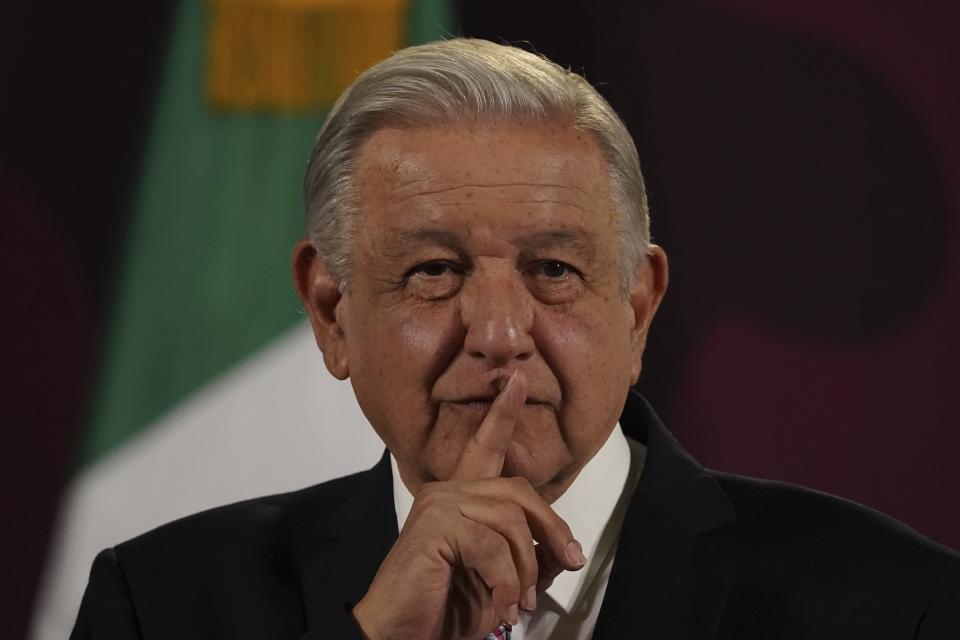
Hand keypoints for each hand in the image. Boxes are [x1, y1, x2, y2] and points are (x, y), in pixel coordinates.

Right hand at [352, 371, 585, 639]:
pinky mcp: (435, 526)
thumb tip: (566, 551)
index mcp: (459, 499)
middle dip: (552, 529)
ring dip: (526, 570)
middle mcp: (446, 493)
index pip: (484, 447)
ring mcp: (438, 506)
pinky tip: (502, 606)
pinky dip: (507, 583)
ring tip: (519, 603)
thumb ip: (531, 557)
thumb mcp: (503, 581)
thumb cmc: (446, 609)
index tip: (518, 381)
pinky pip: (493, 547)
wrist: (401, 636)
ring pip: (510, 522)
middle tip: (570, 563)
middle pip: (518, 492)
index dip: (503, 414)